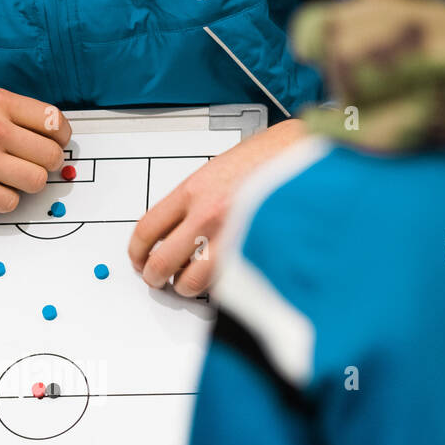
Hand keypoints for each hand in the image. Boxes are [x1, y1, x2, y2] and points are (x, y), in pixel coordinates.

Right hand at [0, 84, 70, 212]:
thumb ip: (3, 110)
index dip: (59, 137)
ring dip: (26, 184)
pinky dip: (4, 200)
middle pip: (50, 156)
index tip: (53, 144)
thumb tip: (39, 131)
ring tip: (8, 178)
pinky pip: (9, 202)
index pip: (53, 122)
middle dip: (44, 163)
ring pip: (35, 182)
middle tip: (29, 164)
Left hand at [127, 119, 307, 295]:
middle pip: (162, 263)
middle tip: (158, 280)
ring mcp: (230, 237)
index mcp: (193, 191)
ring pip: (190, 282)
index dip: (137, 252)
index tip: (139, 259)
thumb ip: (193, 201)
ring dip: (186, 287)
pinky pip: (223, 284)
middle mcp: (207, 215)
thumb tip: (174, 231)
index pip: (146, 230)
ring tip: (189, 283)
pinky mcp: (253, 254)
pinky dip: (218, 286)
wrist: (307, 157)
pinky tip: (221, 277)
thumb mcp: (218, 170)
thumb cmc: (269, 159)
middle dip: (155, 278)